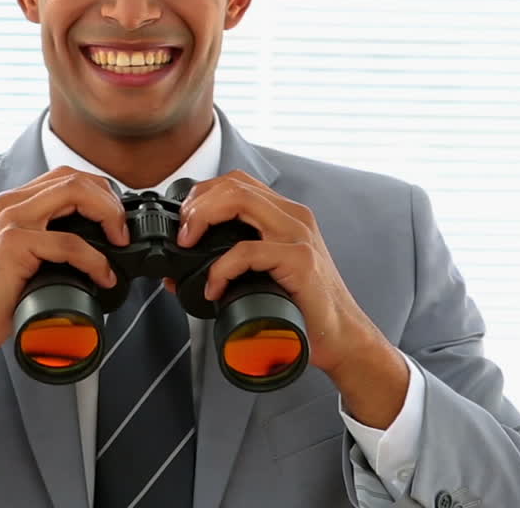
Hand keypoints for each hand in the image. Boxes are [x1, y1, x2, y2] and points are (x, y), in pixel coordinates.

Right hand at [0, 165, 127, 360]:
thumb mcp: (26, 255)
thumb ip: (50, 238)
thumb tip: (98, 242)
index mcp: (14, 203)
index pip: (66, 176)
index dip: (99, 192)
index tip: (116, 219)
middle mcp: (11, 203)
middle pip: (74, 177)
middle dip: (109, 200)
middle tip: (123, 231)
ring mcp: (11, 221)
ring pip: (74, 194)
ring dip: (108, 216)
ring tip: (120, 243)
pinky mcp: (13, 244)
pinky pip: (69, 242)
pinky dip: (95, 259)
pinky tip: (103, 275)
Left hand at [172, 170, 407, 426]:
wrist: (341, 338)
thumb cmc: (301, 309)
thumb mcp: (262, 275)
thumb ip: (230, 263)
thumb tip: (177, 272)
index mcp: (284, 214)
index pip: (236, 181)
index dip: (203, 194)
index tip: (184, 223)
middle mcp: (293, 216)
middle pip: (234, 184)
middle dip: (197, 204)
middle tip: (182, 235)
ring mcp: (298, 235)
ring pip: (240, 201)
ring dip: (203, 219)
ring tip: (189, 246)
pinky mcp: (300, 260)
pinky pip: (248, 251)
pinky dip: (221, 268)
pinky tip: (215, 288)